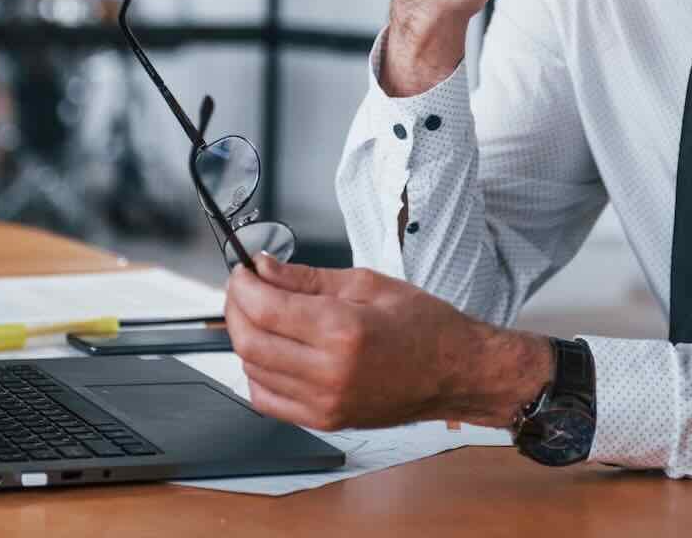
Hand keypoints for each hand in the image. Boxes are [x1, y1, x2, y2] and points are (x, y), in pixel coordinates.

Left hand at [224, 253, 553, 431]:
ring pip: (253, 370)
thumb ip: (306, 278)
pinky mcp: (326, 421)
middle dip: (235, 309)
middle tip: (243, 288)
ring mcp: (326, 402)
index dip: (242, 285)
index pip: (265, 308)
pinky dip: (257, 373)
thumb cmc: (424, 326)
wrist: (456, 372)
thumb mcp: (366, 283)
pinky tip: (271, 351)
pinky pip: (268, 400)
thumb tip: (264, 269)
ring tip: (260, 314)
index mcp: (343, 330)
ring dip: (245, 338)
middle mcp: (330, 372)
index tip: (242, 271)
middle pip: (250, 341)